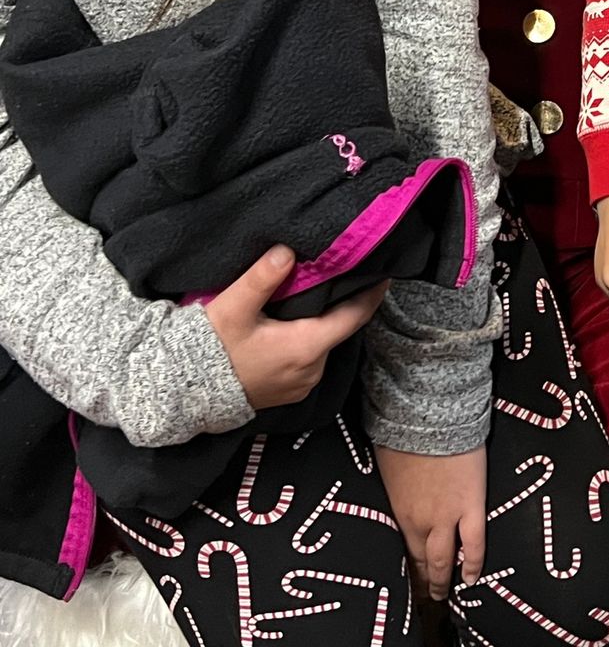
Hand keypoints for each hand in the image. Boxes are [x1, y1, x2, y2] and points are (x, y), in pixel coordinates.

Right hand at [205, 246, 387, 410]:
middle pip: (340, 328)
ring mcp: (303, 383)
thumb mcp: (234, 307)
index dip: (372, 294)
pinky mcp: (291, 390)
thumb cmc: (212, 349)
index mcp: (307, 347)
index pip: (354, 316)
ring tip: (322, 291)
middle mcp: (313, 369)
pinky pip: (312, 357)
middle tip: (347, 271)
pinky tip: (300, 319)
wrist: (185, 395)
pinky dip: (312, 337)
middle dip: (345, 302)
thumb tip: (288, 251)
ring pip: (325, 342)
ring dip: (325, 321)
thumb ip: (262, 278)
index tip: (385, 272)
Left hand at [378, 444, 486, 598]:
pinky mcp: (471, 505)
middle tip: (426, 595)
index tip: (408, 578)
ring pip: (444, 560)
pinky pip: (474, 544)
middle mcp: (420, 521)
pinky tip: (471, 578)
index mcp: (399, 510)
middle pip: (421, 560)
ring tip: (445, 593)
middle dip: (423, 580)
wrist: (433, 415)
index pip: (402, 549)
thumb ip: (393, 487)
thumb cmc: (406, 431)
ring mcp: (447, 516)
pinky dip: (472, 564)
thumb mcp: (388, 463)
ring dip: (443, 579)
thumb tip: (393, 487)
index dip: (406, 567)